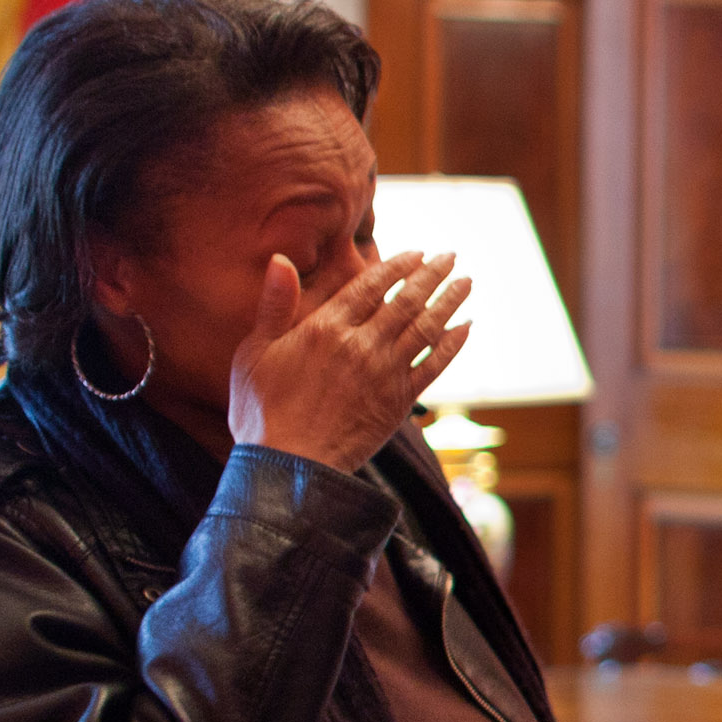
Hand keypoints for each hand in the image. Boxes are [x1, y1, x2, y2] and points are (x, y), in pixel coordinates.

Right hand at [232, 250, 471, 470]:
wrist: (288, 468)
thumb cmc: (261, 411)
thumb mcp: (255, 352)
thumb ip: (274, 304)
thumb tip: (282, 258)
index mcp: (326, 328)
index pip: (371, 285)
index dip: (397, 266)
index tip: (417, 253)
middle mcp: (361, 345)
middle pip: (406, 301)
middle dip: (433, 274)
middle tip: (452, 256)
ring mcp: (384, 373)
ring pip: (426, 328)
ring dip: (450, 302)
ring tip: (467, 282)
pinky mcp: (398, 402)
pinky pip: (433, 366)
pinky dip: (452, 345)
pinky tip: (466, 328)